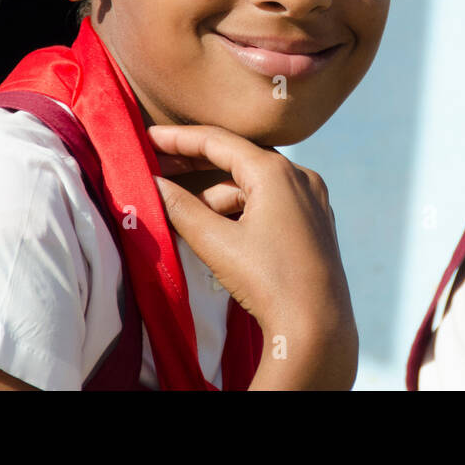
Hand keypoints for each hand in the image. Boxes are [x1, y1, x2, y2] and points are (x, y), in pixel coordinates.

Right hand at [148, 124, 358, 388]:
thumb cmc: (267, 280)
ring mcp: (313, 199)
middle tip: (158, 166)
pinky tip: (219, 233)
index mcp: (277, 172)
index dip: (180, 138)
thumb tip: (154, 185)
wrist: (317, 327)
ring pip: (254, 187)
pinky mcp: (316, 222)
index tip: (148, 137)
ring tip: (185, 219)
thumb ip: (181, 209)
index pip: (219, 142)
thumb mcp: (216, 243)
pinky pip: (272, 204)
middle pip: (238, 160)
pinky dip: (243, 212)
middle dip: (196, 165)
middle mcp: (300, 177)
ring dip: (218, 198)